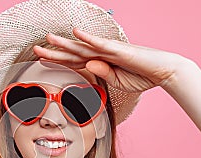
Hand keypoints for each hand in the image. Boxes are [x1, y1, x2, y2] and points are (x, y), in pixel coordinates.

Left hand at [33, 28, 188, 92]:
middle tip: (36, 49)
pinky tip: (77, 33)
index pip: (74, 62)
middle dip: (54, 51)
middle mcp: (101, 55)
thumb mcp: (117, 81)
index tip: (42, 59)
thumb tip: (89, 66)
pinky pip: (102, 45)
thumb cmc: (142, 76)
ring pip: (83, 47)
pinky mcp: (120, 50)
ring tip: (48, 38)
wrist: (164, 73)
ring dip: (65, 43)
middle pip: (73, 53)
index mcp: (100, 63)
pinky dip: (89, 39)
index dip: (57, 60)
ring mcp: (110, 51)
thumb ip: (102, 75)